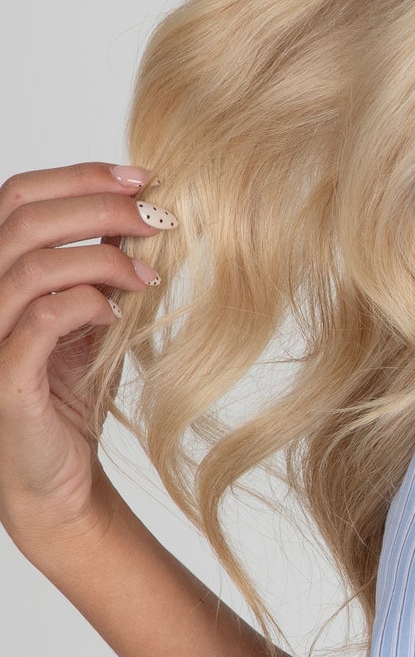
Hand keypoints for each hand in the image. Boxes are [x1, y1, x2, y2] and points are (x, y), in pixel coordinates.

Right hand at [0, 161, 171, 563]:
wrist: (58, 480)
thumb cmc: (68, 396)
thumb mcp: (91, 318)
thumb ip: (103, 267)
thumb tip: (145, 215)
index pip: (19, 196)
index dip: (79, 176)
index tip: (142, 177)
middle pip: (23, 218)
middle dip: (99, 206)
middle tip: (157, 218)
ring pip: (31, 263)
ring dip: (102, 257)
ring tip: (147, 275)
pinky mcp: (5, 377)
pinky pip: (41, 318)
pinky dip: (87, 303)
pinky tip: (119, 314)